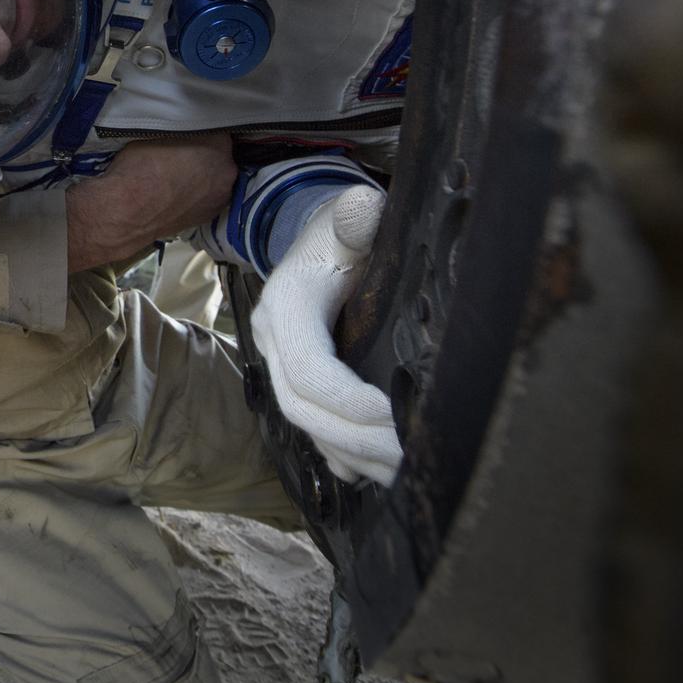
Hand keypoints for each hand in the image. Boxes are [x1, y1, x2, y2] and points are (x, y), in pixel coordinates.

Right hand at [66, 133, 235, 272]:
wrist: (129, 209)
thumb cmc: (140, 167)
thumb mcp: (159, 132)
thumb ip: (181, 129)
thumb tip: (183, 132)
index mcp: (218, 142)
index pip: (217, 129)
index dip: (201, 131)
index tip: (187, 135)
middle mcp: (226, 169)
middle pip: (220, 154)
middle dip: (204, 153)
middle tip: (181, 154)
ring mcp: (220, 195)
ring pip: (215, 177)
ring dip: (203, 175)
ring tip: (177, 176)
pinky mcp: (209, 215)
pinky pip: (207, 197)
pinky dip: (197, 194)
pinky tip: (177, 193)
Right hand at [250, 185, 402, 486]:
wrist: (317, 238)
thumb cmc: (343, 229)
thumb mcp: (350, 214)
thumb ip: (356, 215)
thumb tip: (360, 211)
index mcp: (286, 306)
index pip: (309, 370)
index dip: (349, 401)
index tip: (397, 418)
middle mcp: (273, 339)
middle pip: (303, 408)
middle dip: (356, 438)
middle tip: (409, 457)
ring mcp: (279, 363)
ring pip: (305, 425)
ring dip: (353, 454)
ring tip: (404, 471)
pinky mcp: (294, 379)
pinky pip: (310, 427)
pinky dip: (340, 454)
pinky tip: (372, 470)